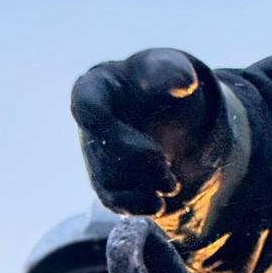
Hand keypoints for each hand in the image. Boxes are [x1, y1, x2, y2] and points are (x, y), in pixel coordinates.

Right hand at [71, 48, 217, 214]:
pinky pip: (112, 199)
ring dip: (143, 184)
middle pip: (103, 151)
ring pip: (110, 178)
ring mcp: (95, 153)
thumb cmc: (165, 80)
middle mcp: (89, 123)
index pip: (87, 107)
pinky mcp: (106, 179)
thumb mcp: (171, 68)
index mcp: (96, 87)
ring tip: (171, 182)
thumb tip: (184, 81)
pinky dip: (135, 205)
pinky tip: (158, 204)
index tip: (145, 142)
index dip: (109, 127)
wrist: (171, 108)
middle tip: (166, 162)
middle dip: (139, 160)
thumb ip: (173, 70)